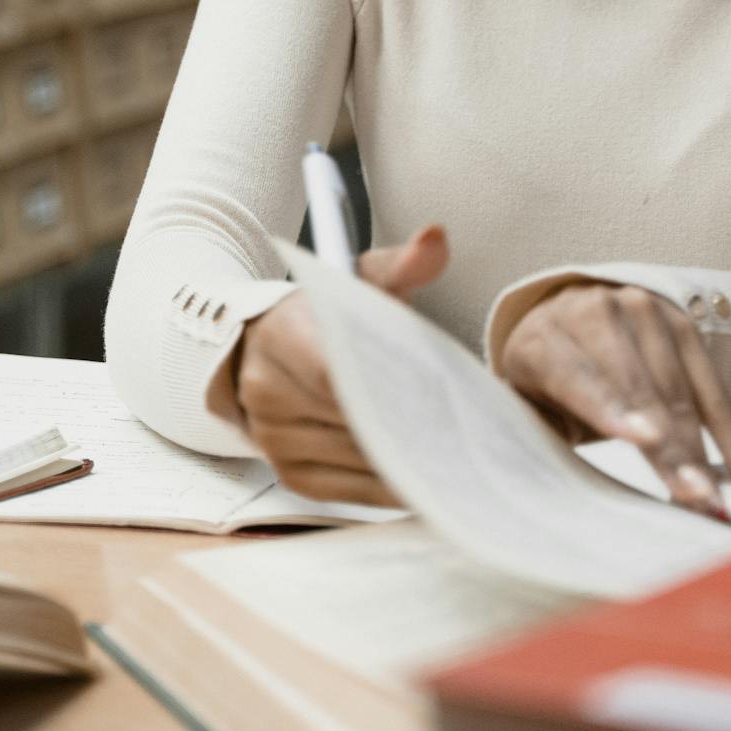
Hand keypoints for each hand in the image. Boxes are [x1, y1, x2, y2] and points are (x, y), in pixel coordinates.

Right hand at [231, 222, 449, 506]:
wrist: (262, 349)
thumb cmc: (326, 316)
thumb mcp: (359, 280)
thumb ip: (401, 263)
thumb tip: (437, 238)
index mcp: (284, 334)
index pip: (337, 372)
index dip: (389, 389)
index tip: (439, 397)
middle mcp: (268, 392)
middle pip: (351, 422)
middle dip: (410, 429)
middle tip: (468, 435)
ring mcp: (274, 440)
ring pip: (355, 461)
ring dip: (405, 463)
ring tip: (459, 459)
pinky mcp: (291, 476)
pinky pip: (350, 492)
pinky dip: (391, 487)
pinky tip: (429, 480)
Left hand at [499, 283, 730, 518]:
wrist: (565, 318)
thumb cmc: (543, 385)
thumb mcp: (528, 407)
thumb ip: (542, 434)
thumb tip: (562, 495)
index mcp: (542, 337)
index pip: (577, 375)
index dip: (610, 408)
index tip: (644, 439)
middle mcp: (593, 312)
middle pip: (638, 388)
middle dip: (670, 447)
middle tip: (693, 496)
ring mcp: (642, 310)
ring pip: (678, 391)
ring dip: (701, 450)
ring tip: (715, 497)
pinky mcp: (682, 322)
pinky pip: (712, 386)